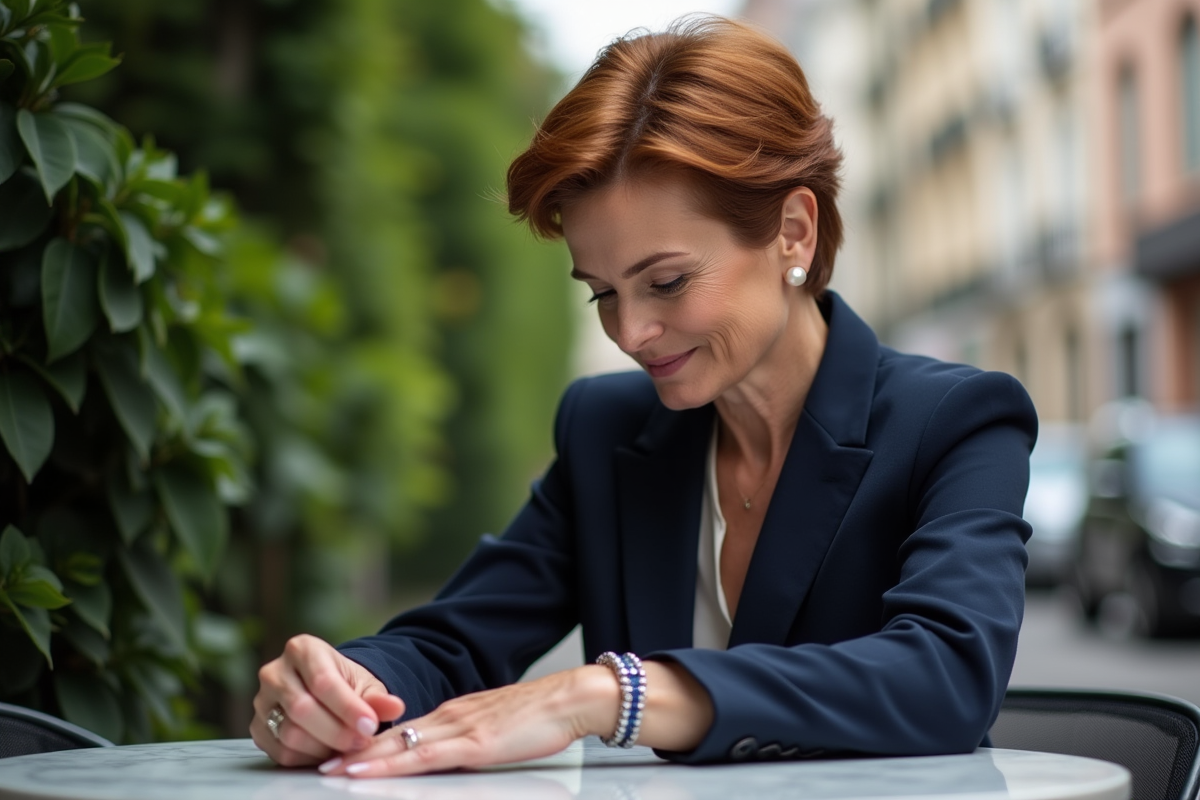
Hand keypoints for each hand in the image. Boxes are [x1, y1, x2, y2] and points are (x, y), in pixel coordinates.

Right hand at [251, 633, 405, 766]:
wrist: (326, 691)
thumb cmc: (346, 684)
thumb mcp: (366, 684)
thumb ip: (378, 697)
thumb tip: (395, 707)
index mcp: (302, 649)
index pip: (323, 681)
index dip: (347, 707)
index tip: (370, 725)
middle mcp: (275, 671)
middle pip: (302, 709)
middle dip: (337, 731)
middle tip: (361, 741)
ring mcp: (261, 701)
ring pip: (290, 733)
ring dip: (323, 746)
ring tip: (348, 746)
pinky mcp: (257, 727)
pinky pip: (280, 751)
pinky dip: (308, 757)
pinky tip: (327, 751)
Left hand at [321, 665, 619, 777]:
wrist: (571, 699)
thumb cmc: (542, 717)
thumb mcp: (496, 729)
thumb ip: (470, 739)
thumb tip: (452, 755)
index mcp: (455, 714)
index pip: (404, 731)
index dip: (371, 744)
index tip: (342, 755)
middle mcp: (450, 717)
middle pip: (393, 738)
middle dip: (354, 753)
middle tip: (318, 765)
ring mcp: (459, 729)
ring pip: (400, 747)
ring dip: (363, 761)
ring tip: (331, 772)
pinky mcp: (474, 745)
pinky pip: (424, 757)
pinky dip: (392, 766)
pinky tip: (372, 773)